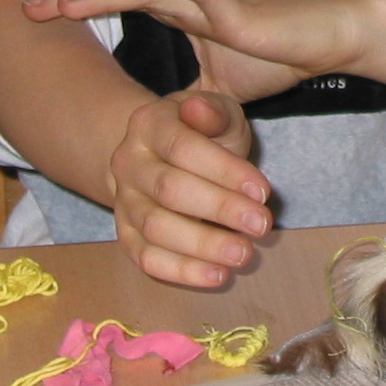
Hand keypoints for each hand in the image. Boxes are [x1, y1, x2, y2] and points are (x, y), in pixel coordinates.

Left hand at [25, 0, 371, 103]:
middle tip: (27, 10)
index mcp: (180, 15)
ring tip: (63, 0)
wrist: (325, 41)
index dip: (78, 6)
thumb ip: (185, 101)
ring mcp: (209, 0)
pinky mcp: (237, 8)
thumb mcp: (216, 90)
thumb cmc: (276, 58)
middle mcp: (187, 1)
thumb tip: (156, 127)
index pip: (119, 3)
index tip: (37, 18)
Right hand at [108, 90, 271, 286]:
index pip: (183, 148)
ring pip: (156, 228)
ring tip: (245, 254)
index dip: (224, 171)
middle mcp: (128, 163)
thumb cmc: (203, 132)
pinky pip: (147, 258)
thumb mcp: (217, 111)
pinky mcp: (125, 235)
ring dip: (204, 245)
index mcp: (149, 125)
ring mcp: (122, 201)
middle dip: (220, 209)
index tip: (263, 191)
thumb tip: (199, 109)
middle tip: (262, 225)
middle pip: (170, 190)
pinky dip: (182, 271)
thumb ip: (214, 112)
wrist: (162, 153)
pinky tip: (218, 275)